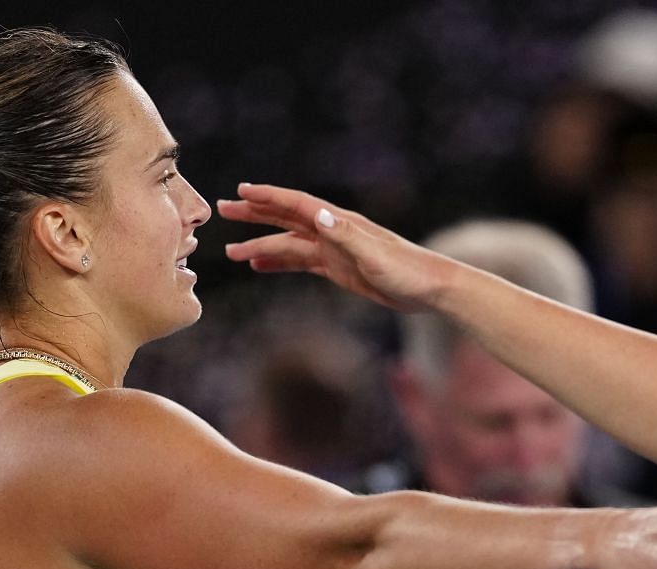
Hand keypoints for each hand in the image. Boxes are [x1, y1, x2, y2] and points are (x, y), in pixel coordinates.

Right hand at [218, 183, 456, 311]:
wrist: (432, 289)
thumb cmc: (408, 271)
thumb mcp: (375, 255)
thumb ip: (345, 235)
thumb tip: (317, 214)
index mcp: (340, 223)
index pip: (297, 205)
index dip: (269, 198)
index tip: (241, 192)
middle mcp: (334, 231)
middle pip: (287, 219)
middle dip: (256, 215)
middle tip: (224, 211)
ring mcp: (336, 250)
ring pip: (290, 244)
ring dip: (262, 245)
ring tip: (233, 252)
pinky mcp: (340, 269)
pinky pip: (302, 263)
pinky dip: (280, 263)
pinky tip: (261, 267)